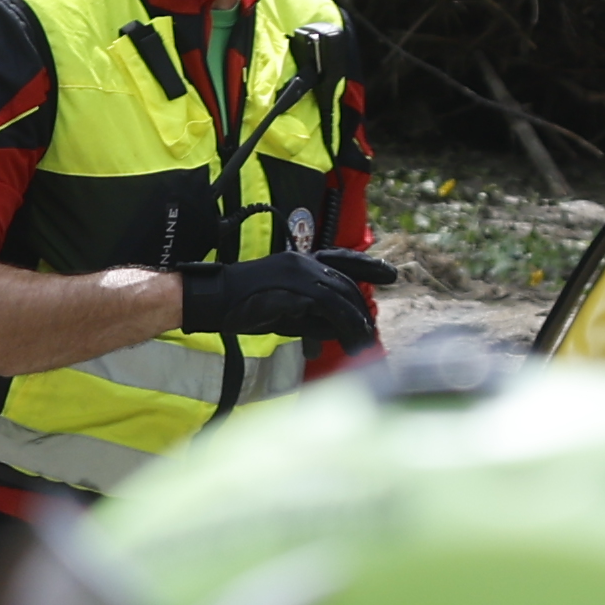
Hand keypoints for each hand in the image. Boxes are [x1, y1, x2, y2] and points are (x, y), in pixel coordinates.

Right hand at [167, 247, 385, 350]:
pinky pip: (328, 306)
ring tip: (363, 344)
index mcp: (301, 262)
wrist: (213, 300)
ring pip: (342, 295)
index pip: (344, 259)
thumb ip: (311, 316)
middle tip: (370, 336)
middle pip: (346, 284)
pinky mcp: (294, 287)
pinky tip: (348, 340)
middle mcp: (304, 262)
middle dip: (361, 313)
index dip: (369, 266)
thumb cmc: (243, 307)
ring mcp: (300, 272)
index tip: (391, 275)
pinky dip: (342, 324)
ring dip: (356, 323)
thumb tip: (338, 330)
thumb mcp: (285, 311)